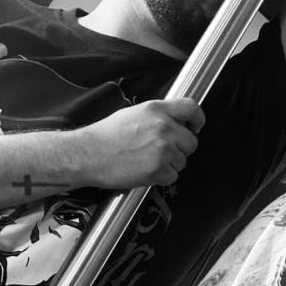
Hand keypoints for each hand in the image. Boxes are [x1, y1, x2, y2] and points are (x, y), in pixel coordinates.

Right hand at [76, 98, 204, 187]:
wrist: (89, 154)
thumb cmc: (106, 135)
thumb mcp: (134, 113)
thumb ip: (158, 115)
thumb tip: (176, 121)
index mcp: (157, 110)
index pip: (192, 108)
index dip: (197, 119)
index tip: (195, 127)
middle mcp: (164, 127)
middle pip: (191, 141)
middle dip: (180, 148)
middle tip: (161, 151)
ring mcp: (163, 149)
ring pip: (182, 161)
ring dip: (169, 164)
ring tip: (146, 160)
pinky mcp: (159, 169)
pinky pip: (173, 176)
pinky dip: (161, 177)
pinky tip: (144, 170)